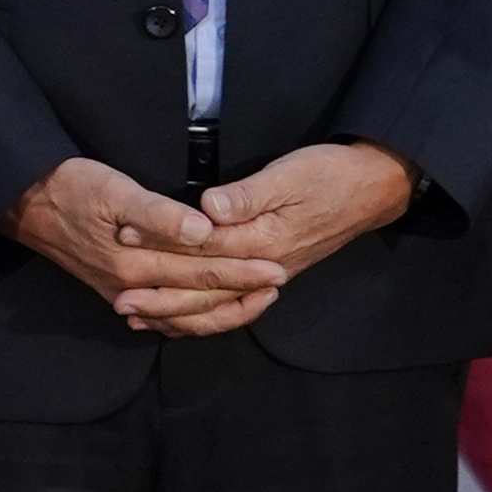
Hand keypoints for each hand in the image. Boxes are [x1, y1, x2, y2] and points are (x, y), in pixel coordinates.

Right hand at [0, 156, 288, 329]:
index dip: (242, 270)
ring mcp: (120, 293)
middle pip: (197, 298)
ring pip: (181, 315)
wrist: (20, 202)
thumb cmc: (67, 187)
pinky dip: (188, 319)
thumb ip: (158, 213)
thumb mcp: (112, 189)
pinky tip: (202, 314)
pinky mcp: (113, 289)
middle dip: (241, 292)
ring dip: (220, 310)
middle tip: (279, 284)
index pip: (201, 271)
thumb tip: (203, 231)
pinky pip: (160, 316)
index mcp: (134, 264)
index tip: (276, 268)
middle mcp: (130, 287)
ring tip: (253, 301)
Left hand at [149, 140, 419, 334]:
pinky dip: (204, 313)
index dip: (163, 242)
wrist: (373, 190)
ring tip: (137, 316)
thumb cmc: (329, 175)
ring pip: (219, 303)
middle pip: (207, 287)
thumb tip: (209, 206)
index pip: (205, 248)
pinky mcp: (271, 273)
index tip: (125, 237)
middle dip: (162, 295)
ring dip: (178, 312)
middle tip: (119, 298)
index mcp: (266, 240)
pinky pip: (233, 303)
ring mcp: (270, 274)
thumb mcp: (289, 175)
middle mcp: (267, 266)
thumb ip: (248, 195)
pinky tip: (178, 316)